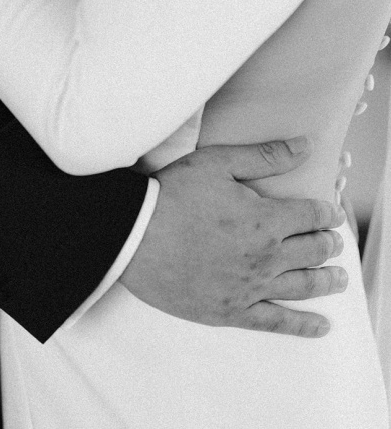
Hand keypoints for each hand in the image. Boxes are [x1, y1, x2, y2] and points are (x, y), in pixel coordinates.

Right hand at [120, 138, 346, 337]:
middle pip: (314, 250)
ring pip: (304, 286)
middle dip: (329, 243)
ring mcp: (251, 288)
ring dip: (327, 281)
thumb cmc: (172, 194)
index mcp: (266, 219)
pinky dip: (304, 325)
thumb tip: (304, 147)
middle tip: (334, 241)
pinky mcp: (233, 311)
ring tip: (339, 278)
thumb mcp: (217, 163)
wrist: (134, 236)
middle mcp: (266, 256)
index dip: (326, 212)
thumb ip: (265, 156)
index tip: (331, 213)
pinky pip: (278, 322)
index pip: (311, 215)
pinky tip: (320, 326)